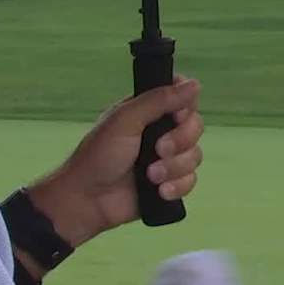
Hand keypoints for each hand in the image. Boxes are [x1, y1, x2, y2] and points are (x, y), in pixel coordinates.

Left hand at [28, 77, 202, 247]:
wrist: (89, 201)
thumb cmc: (98, 156)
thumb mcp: (125, 120)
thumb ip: (159, 100)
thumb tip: (194, 84)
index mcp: (148, 112)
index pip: (183, 98)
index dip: (186, 107)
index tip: (176, 116)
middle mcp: (160, 132)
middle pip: (195, 126)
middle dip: (180, 141)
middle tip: (158, 149)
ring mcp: (166, 159)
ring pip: (194, 156)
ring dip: (174, 167)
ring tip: (151, 176)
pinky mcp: (169, 183)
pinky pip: (190, 181)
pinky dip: (177, 186)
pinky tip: (159, 191)